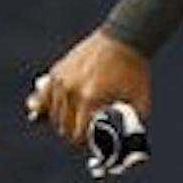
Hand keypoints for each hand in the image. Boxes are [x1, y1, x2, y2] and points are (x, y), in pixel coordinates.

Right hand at [26, 31, 150, 147]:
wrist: (124, 40)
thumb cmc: (134, 72)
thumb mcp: (140, 101)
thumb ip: (133, 124)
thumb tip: (127, 141)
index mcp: (91, 99)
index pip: (77, 134)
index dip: (85, 142)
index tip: (92, 141)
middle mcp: (71, 91)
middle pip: (63, 127)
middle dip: (74, 133)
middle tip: (85, 132)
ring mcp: (60, 81)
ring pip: (51, 115)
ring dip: (61, 121)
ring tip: (74, 121)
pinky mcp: (55, 72)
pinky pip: (42, 97)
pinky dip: (45, 107)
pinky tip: (44, 112)